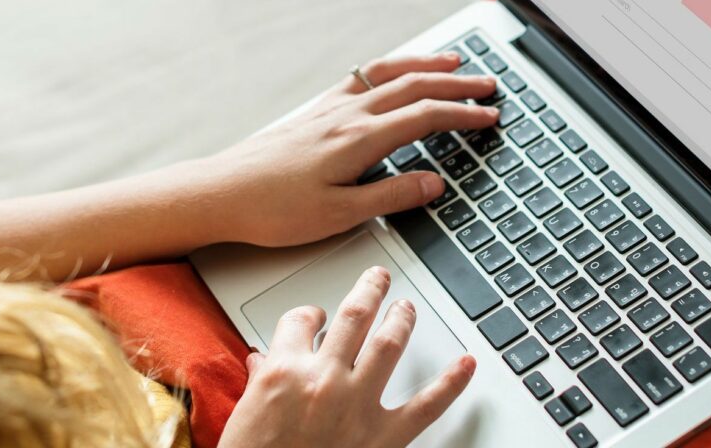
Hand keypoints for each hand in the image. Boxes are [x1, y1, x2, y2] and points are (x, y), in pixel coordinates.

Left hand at [206, 53, 497, 246]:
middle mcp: (346, 116)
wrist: (222, 193)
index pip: (425, 118)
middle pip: (413, 87)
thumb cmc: (273, 209)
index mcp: (359, 140)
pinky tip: (390, 74)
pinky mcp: (313, 114)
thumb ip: (391, 197)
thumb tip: (434, 183)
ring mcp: (328, 110)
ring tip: (451, 64)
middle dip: (456, 85)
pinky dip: (387, 70)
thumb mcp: (339, 215)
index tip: (490, 116)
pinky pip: (360, 79)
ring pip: (386, 75)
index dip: (463, 116)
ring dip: (423, 66)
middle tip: (488, 86)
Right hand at [219, 266, 475, 447]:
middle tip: (378, 279)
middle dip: (369, 290)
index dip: (310, 313)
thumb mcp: (244, 412)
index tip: (316, 317)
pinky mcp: (383, 436)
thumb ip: (260, 380)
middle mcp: (325, 379)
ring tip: (407, 307)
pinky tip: (465, 364)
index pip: (301, 320)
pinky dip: (450, 383)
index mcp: (285, 370)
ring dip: (402, 319)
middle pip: (354, 316)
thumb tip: (262, 362)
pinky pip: (425, 405)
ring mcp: (358, 404)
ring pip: (388, 344)